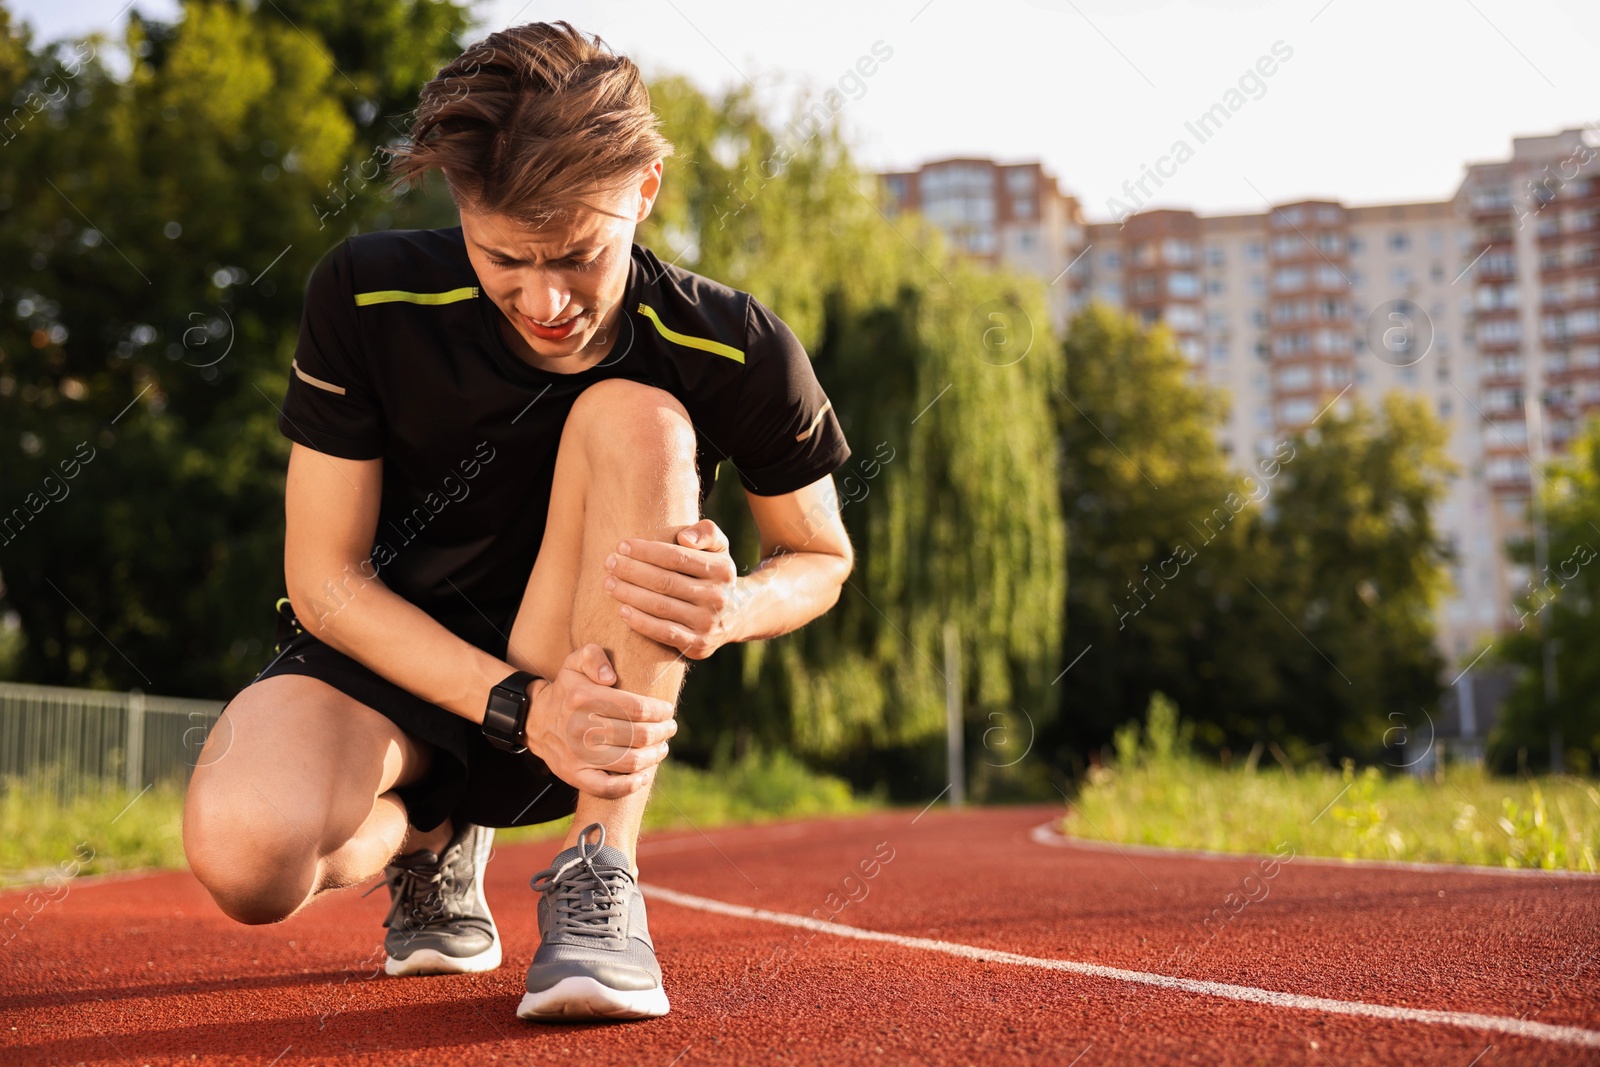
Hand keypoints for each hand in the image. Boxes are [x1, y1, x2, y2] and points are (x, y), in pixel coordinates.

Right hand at [521, 644, 676, 798]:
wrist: (536, 721)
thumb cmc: (568, 690)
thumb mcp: (575, 662)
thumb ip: (593, 656)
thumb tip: (610, 676)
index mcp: (584, 698)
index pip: (636, 708)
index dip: (659, 711)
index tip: (668, 711)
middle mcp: (580, 727)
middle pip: (638, 735)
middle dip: (662, 732)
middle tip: (670, 729)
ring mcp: (577, 754)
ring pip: (629, 761)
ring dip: (654, 756)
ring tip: (662, 748)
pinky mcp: (574, 775)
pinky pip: (607, 788)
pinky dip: (630, 785)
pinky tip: (644, 776)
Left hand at [604, 519, 739, 659]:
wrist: (738, 615)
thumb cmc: (714, 575)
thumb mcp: (719, 548)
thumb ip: (706, 532)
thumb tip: (684, 539)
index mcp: (721, 570)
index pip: (676, 557)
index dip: (646, 551)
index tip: (622, 545)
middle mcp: (717, 597)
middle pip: (665, 582)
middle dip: (632, 571)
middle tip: (610, 562)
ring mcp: (708, 623)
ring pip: (661, 607)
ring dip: (630, 595)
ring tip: (609, 584)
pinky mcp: (698, 645)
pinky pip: (664, 633)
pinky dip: (640, 623)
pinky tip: (622, 611)